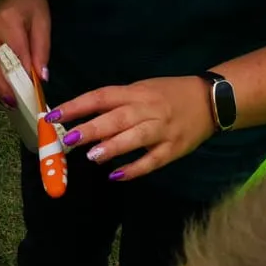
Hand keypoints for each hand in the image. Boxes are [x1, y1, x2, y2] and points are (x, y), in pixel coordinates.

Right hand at [0, 0, 51, 104]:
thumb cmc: (30, 3)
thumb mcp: (43, 22)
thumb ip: (42, 49)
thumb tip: (41, 78)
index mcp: (5, 22)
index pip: (12, 51)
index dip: (21, 72)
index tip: (30, 90)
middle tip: (12, 102)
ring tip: (9, 102)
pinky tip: (5, 92)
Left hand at [53, 76, 213, 181]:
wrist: (212, 100)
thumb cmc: (168, 95)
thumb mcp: (141, 89)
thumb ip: (115, 103)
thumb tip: (80, 120)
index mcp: (136, 93)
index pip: (101, 97)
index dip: (77, 106)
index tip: (53, 116)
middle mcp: (148, 109)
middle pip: (118, 118)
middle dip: (92, 128)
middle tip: (69, 139)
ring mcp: (162, 129)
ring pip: (136, 137)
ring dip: (113, 147)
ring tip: (92, 156)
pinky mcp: (174, 148)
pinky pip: (153, 160)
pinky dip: (135, 169)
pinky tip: (117, 176)